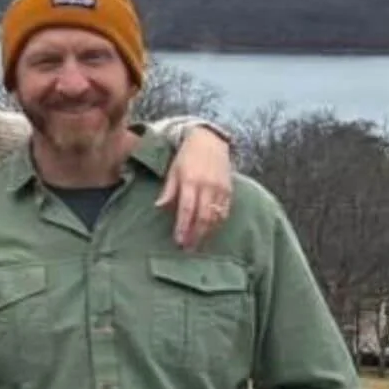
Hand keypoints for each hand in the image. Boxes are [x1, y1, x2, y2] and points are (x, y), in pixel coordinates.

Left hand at [157, 126, 232, 249]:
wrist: (210, 140)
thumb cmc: (186, 157)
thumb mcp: (173, 170)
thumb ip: (168, 190)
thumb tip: (158, 207)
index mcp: (190, 181)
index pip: (186, 209)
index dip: (182, 227)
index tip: (178, 241)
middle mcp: (207, 186)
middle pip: (202, 216)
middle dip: (195, 235)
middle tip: (188, 249)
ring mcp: (220, 189)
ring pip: (215, 217)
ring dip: (207, 233)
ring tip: (198, 245)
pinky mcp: (229, 190)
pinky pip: (225, 211)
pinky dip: (217, 223)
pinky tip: (210, 232)